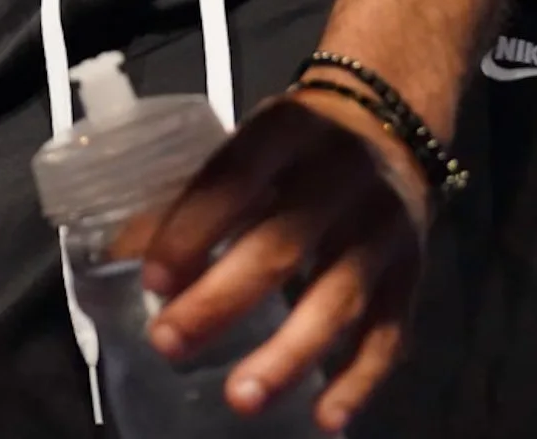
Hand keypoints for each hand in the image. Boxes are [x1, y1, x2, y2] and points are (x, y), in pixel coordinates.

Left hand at [140, 91, 428, 431]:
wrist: (391, 127)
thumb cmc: (296, 145)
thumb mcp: (248, 145)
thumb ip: (195, 195)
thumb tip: (123, 252)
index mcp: (289, 130)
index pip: (234, 178)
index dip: (192, 227)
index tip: (153, 279)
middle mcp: (343, 177)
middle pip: (282, 244)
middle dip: (222, 300)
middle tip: (169, 343)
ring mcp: (384, 229)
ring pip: (338, 298)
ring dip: (288, 354)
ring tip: (241, 398)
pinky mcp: (413, 273)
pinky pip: (389, 333)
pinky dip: (358, 380)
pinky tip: (325, 417)